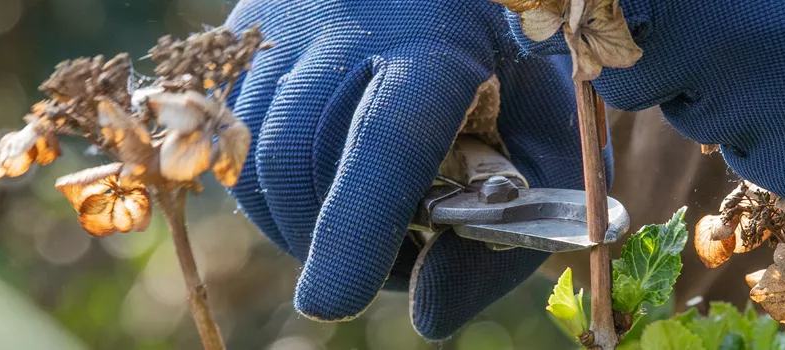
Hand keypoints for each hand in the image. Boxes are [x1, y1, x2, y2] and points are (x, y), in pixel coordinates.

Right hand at [223, 0, 582, 339]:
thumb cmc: (515, 68)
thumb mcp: (549, 139)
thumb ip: (511, 232)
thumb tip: (427, 311)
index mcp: (438, 41)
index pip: (384, 137)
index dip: (356, 227)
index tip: (334, 301)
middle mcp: (345, 21)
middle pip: (302, 158)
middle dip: (332, 241)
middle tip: (395, 258)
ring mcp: (284, 25)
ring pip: (257, 156)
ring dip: (300, 221)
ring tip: (366, 221)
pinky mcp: (245, 38)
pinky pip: (235, 140)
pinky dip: (274, 190)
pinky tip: (327, 183)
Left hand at [511, 0, 784, 199]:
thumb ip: (685, 5)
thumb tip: (608, 16)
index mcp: (716, 2)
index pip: (618, 53)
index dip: (626, 43)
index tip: (651, 35)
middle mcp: (742, 52)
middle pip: (651, 94)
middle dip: (681, 70)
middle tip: (747, 38)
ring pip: (711, 133)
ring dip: (738, 104)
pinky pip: (770, 170)